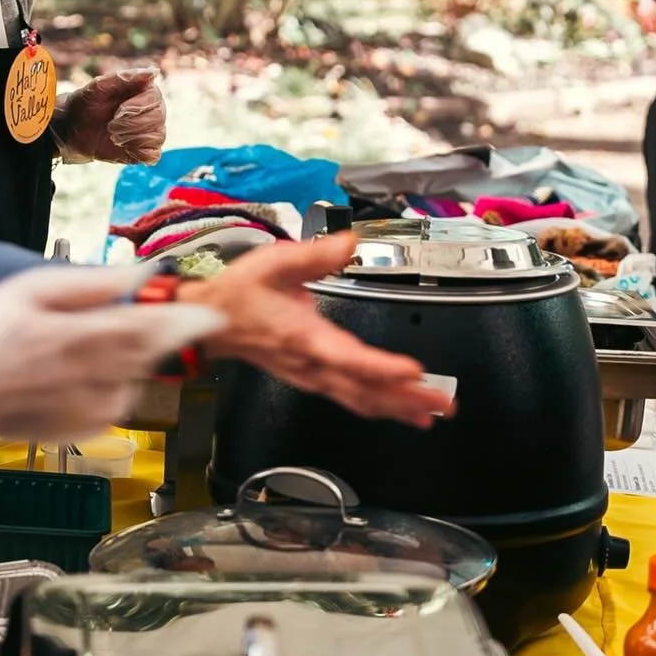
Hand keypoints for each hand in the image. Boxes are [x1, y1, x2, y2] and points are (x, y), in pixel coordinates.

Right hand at [0, 266, 224, 489]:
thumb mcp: (32, 290)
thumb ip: (93, 285)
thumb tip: (141, 274)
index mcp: (82, 338)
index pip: (153, 331)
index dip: (188, 322)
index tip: (213, 313)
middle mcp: (92, 380)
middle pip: (149, 356)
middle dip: (156, 337)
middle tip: (141, 319)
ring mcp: (87, 411)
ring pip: (131, 380)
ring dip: (124, 362)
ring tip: (76, 347)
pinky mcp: (79, 431)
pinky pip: (111, 403)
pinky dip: (103, 387)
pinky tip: (69, 375)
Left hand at [54, 69, 166, 164]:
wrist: (72, 127)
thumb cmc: (86, 102)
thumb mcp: (99, 86)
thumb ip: (125, 77)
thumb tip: (153, 72)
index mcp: (143, 91)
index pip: (155, 99)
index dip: (138, 107)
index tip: (119, 111)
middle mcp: (151, 110)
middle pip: (158, 118)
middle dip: (132, 125)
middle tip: (111, 126)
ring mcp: (148, 131)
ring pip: (157, 137)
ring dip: (133, 138)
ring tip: (113, 136)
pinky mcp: (142, 150)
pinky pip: (153, 155)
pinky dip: (139, 153)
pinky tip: (123, 146)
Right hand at [182, 233, 454, 427]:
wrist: (209, 323)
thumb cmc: (239, 295)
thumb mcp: (273, 263)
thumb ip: (315, 254)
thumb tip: (350, 243)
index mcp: (304, 336)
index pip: (349, 357)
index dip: (382, 367)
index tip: (413, 371)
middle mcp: (311, 364)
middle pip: (365, 390)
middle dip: (407, 398)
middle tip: (445, 403)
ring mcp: (312, 377)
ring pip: (361, 400)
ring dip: (399, 408)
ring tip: (433, 413)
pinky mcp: (313, 380)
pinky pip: (352, 400)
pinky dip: (381, 407)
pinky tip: (401, 410)